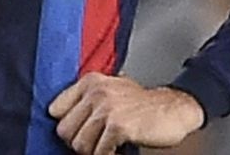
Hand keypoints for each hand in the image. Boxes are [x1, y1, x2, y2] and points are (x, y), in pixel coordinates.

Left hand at [48, 73, 204, 154]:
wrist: (173, 108)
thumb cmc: (141, 103)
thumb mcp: (111, 90)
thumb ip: (86, 99)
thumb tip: (61, 118)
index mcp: (90, 82)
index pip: (55, 109)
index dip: (67, 125)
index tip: (79, 130)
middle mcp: (96, 92)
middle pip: (65, 131)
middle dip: (79, 141)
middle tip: (96, 142)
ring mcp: (107, 108)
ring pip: (80, 145)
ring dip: (93, 151)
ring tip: (107, 145)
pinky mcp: (118, 125)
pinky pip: (99, 152)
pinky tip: (118, 149)